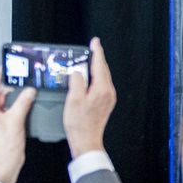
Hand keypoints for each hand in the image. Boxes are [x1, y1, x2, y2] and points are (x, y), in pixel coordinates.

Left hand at [0, 70, 34, 182]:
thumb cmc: (4, 147)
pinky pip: (6, 113)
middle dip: (9, 90)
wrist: (5, 165)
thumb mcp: (16, 119)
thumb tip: (29, 91)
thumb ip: (23, 102)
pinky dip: (14, 109)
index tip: (3, 68)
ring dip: (13, 100)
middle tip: (21, 83)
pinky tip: (23, 108)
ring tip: (24, 95)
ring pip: (3, 105)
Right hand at [63, 38, 116, 158]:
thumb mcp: (73, 99)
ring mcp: (109, 98)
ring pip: (103, 77)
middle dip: (96, 58)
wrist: (86, 141)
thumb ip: (77, 81)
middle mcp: (108, 92)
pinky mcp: (106, 103)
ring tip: (88, 62)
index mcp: (102, 89)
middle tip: (90, 49)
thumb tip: (78, 71)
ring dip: (96, 68)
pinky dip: (96, 78)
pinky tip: (89, 79)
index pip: (99, 64)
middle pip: (103, 69)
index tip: (95, 42)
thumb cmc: (79, 124)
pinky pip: (102, 85)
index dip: (96, 51)